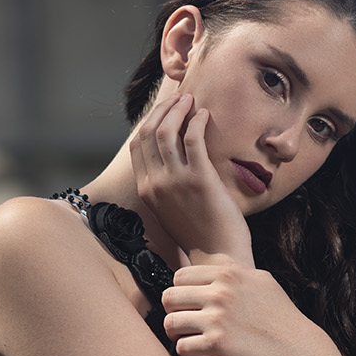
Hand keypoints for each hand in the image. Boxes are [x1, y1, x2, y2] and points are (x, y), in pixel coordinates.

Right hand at [129, 94, 251, 263]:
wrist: (218, 257)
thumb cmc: (201, 234)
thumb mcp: (172, 208)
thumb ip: (166, 184)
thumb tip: (173, 158)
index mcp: (146, 190)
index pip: (137, 145)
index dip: (150, 120)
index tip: (165, 109)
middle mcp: (155, 184)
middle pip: (149, 133)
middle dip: (163, 109)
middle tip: (180, 98)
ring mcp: (175, 181)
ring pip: (166, 132)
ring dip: (179, 109)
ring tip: (191, 100)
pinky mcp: (199, 179)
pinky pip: (192, 139)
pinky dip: (197, 121)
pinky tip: (205, 115)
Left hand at [162, 263, 318, 355]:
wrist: (298, 349)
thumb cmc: (281, 317)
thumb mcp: (262, 281)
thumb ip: (236, 273)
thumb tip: (216, 267)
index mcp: (229, 274)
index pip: (180, 277)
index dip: (179, 292)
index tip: (186, 304)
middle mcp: (220, 293)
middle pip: (169, 297)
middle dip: (171, 311)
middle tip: (180, 321)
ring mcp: (218, 319)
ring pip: (170, 323)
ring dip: (173, 332)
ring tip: (182, 337)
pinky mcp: (217, 345)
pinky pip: (182, 346)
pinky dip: (184, 350)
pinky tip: (193, 351)